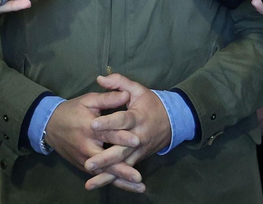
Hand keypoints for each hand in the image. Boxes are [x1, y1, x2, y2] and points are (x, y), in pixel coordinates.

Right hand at [43, 89, 143, 192]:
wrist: (49, 125)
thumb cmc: (72, 110)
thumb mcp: (88, 100)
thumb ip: (107, 99)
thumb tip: (126, 95)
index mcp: (89, 128)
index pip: (108, 133)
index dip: (122, 137)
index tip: (137, 140)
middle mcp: (86, 147)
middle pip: (107, 161)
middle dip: (123, 170)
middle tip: (138, 177)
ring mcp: (84, 159)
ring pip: (105, 173)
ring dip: (122, 181)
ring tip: (139, 188)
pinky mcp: (83, 166)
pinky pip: (100, 176)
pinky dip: (114, 182)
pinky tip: (128, 187)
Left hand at [84, 73, 171, 191]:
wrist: (173, 121)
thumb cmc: (151, 104)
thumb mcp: (138, 89)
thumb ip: (119, 83)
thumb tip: (99, 78)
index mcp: (137, 117)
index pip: (122, 120)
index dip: (108, 122)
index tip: (93, 125)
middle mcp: (138, 137)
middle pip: (121, 149)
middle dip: (105, 158)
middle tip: (88, 163)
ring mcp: (139, 150)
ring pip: (122, 165)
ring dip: (107, 174)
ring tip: (90, 181)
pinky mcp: (138, 158)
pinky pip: (125, 171)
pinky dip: (113, 179)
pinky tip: (98, 184)